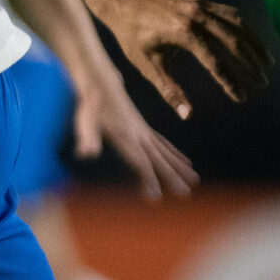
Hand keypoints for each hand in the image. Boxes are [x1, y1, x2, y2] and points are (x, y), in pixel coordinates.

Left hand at [73, 78, 196, 197]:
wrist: (101, 82)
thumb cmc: (90, 105)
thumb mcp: (84, 121)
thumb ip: (87, 137)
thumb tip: (85, 154)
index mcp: (125, 137)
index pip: (140, 162)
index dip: (148, 179)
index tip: (155, 197)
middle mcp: (140, 135)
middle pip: (159, 160)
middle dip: (172, 178)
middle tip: (186, 195)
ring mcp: (145, 131)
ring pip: (166, 152)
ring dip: (180, 168)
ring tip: (195, 181)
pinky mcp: (145, 129)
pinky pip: (164, 145)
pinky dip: (176, 155)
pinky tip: (186, 163)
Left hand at [89, 0, 267, 115]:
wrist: (123, 0)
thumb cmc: (132, 35)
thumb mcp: (146, 65)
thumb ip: (169, 90)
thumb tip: (187, 115)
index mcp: (183, 33)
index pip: (215, 62)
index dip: (230, 82)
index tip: (241, 97)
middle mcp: (197, 16)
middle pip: (233, 43)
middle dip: (250, 65)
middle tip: (262, 83)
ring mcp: (201, 6)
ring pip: (237, 25)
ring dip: (254, 45)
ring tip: (267, 64)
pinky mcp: (201, 1)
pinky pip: (230, 14)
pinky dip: (244, 28)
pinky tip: (252, 42)